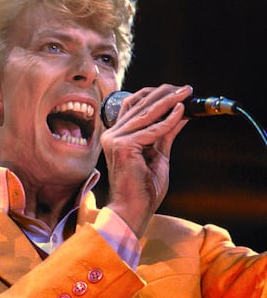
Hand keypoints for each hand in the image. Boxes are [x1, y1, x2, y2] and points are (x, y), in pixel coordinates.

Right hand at [101, 84, 191, 238]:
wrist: (133, 209)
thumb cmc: (143, 187)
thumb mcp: (158, 154)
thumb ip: (164, 134)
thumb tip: (179, 115)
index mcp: (116, 135)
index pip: (133, 106)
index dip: (154, 95)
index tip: (175, 91)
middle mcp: (112, 134)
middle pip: (138, 105)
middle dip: (163, 94)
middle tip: (184, 88)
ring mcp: (115, 139)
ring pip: (145, 114)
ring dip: (168, 102)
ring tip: (185, 94)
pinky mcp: (123, 147)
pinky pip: (151, 130)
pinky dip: (168, 121)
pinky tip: (181, 112)